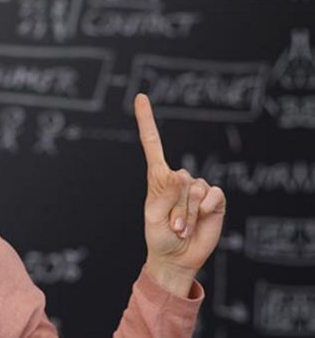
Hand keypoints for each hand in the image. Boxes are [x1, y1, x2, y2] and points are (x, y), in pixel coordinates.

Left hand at [134, 93, 226, 296]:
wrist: (178, 257)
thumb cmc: (159, 236)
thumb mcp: (154, 216)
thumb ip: (165, 193)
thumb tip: (181, 173)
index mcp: (157, 178)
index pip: (152, 143)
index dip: (147, 120)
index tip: (141, 97)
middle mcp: (178, 178)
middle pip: (178, 179)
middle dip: (174, 207)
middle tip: (170, 224)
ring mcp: (197, 187)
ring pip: (194, 190)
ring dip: (186, 214)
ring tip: (180, 227)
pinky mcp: (214, 198)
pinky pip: (212, 195)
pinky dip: (203, 211)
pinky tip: (199, 221)